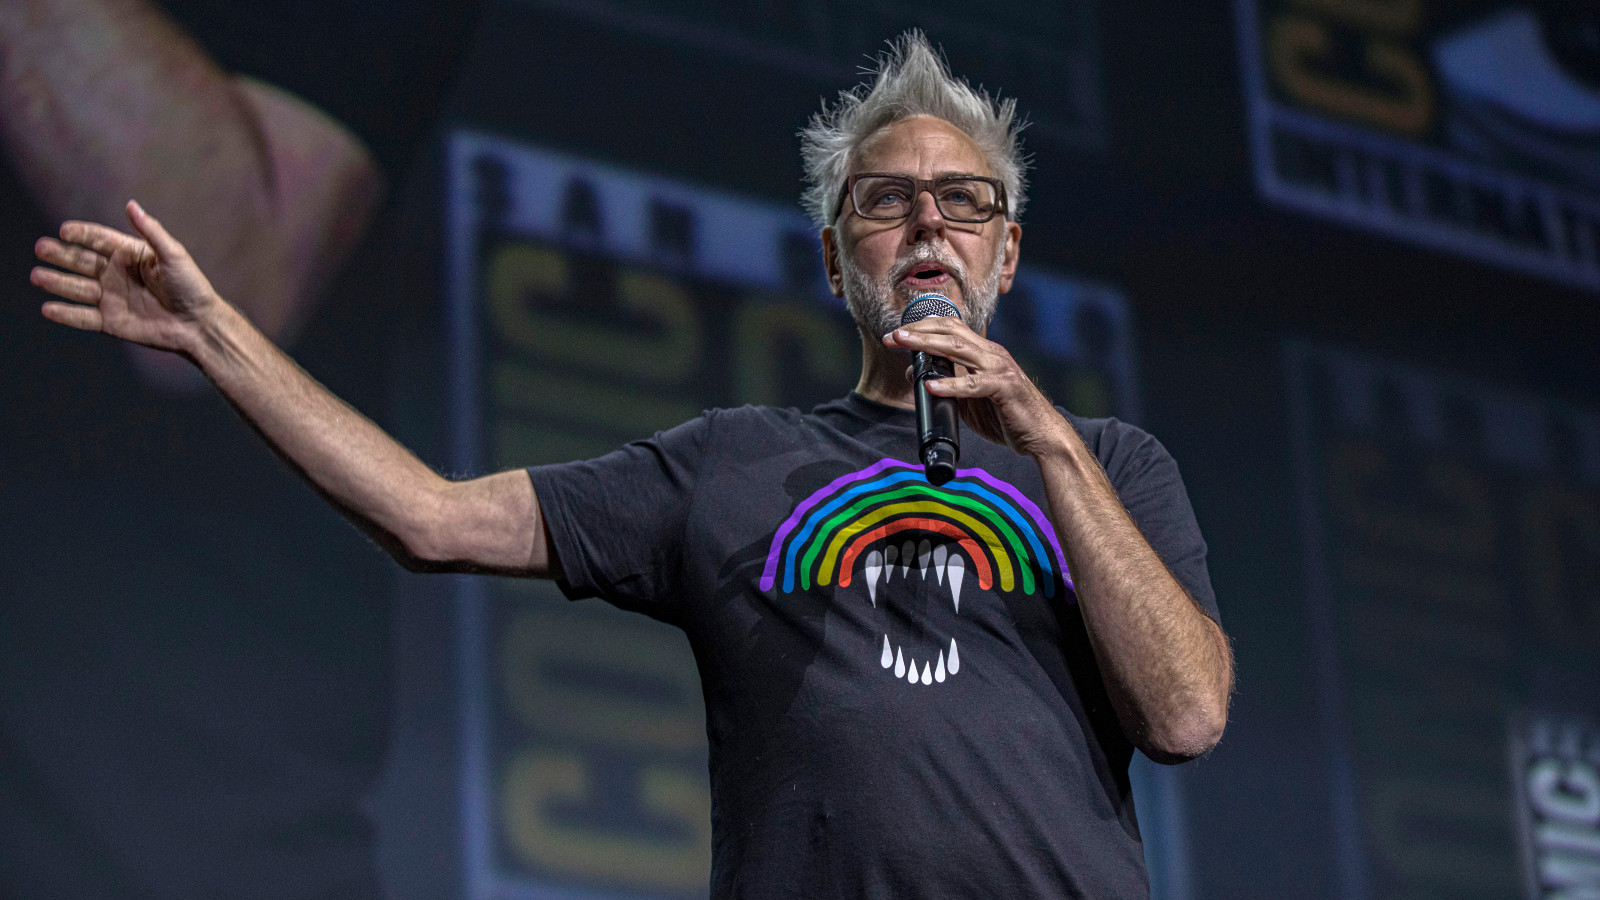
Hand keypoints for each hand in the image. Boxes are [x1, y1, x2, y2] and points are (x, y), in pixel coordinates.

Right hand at [31, 200, 222, 355]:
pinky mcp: (111, 322)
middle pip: (82, 262)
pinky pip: (83, 317)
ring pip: (77, 288)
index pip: (99, 240)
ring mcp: (112, 298)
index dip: (81, 234)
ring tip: (37, 276)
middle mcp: (116, 275)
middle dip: (61, 255)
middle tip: (41, 248)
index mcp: (130, 255)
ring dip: (56, 282)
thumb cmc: (191, 287)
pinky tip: (48, 308)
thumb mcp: (173, 255)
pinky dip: (66, 314)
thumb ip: (151, 231)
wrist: (199, 325)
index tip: (64, 231)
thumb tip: (131, 205)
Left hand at [883, 317, 1072, 458]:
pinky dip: (950, 385)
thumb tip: (913, 373)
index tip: (896, 334)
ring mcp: (999, 368)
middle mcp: (991, 354)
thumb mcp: (968, 399)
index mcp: (983, 353)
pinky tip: (931, 386)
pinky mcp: (1005, 387)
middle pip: (951, 331)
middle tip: (892, 336)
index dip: (922, 326)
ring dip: (928, 344)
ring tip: (904, 344)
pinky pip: (974, 384)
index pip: (950, 327)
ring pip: (959, 348)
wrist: (1040, 435)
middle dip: (919, 330)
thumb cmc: (1005, 415)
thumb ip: (944, 383)